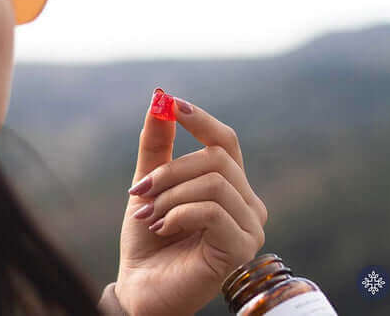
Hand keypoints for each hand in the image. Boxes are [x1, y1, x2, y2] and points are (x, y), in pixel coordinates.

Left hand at [115, 91, 267, 315]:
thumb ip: (157, 147)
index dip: (201, 120)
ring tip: (150, 216)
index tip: (171, 104)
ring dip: (171, 195)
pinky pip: (212, 210)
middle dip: (170, 171)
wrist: (141, 287)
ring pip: (214, 183)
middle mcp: (247, 203)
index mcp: (230, 187)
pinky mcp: (241, 247)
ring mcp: (249, 227)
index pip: (225, 142)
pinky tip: (164, 229)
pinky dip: (179, 214)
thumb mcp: (149, 185)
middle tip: (141, 192)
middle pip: (216, 159)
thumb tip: (160, 101)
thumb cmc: (148, 238)